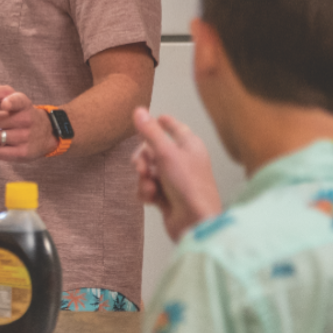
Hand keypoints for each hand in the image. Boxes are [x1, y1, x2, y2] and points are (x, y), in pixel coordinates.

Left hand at [0, 82, 57, 160]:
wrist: (47, 131)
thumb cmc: (20, 112)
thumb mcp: (10, 97)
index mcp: (22, 103)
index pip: (17, 101)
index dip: (9, 102)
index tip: (5, 105)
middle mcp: (26, 119)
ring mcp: (25, 137)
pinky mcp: (23, 153)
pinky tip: (2, 143)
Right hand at [131, 107, 222, 240]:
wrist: (194, 222)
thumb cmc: (187, 184)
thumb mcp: (166, 154)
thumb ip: (150, 132)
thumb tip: (138, 110)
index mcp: (189, 146)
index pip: (176, 128)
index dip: (164, 123)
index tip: (157, 117)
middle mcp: (183, 161)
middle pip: (153, 150)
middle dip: (143, 159)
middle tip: (141, 168)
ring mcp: (175, 180)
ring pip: (148, 170)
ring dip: (144, 179)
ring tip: (150, 187)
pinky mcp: (167, 197)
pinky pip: (148, 187)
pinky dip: (146, 192)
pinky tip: (152, 199)